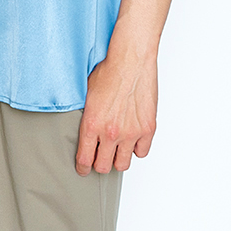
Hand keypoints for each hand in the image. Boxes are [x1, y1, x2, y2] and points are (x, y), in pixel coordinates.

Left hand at [76, 49, 157, 174]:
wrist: (130, 61)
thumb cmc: (108, 72)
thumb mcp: (86, 95)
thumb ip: (86, 117)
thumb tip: (84, 129)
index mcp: (91, 124)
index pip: (84, 159)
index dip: (83, 167)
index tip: (83, 169)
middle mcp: (110, 133)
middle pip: (103, 166)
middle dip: (99, 164)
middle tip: (99, 158)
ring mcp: (131, 133)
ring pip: (123, 164)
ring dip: (118, 159)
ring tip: (116, 150)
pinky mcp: (147, 129)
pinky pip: (142, 152)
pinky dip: (136, 148)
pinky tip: (132, 140)